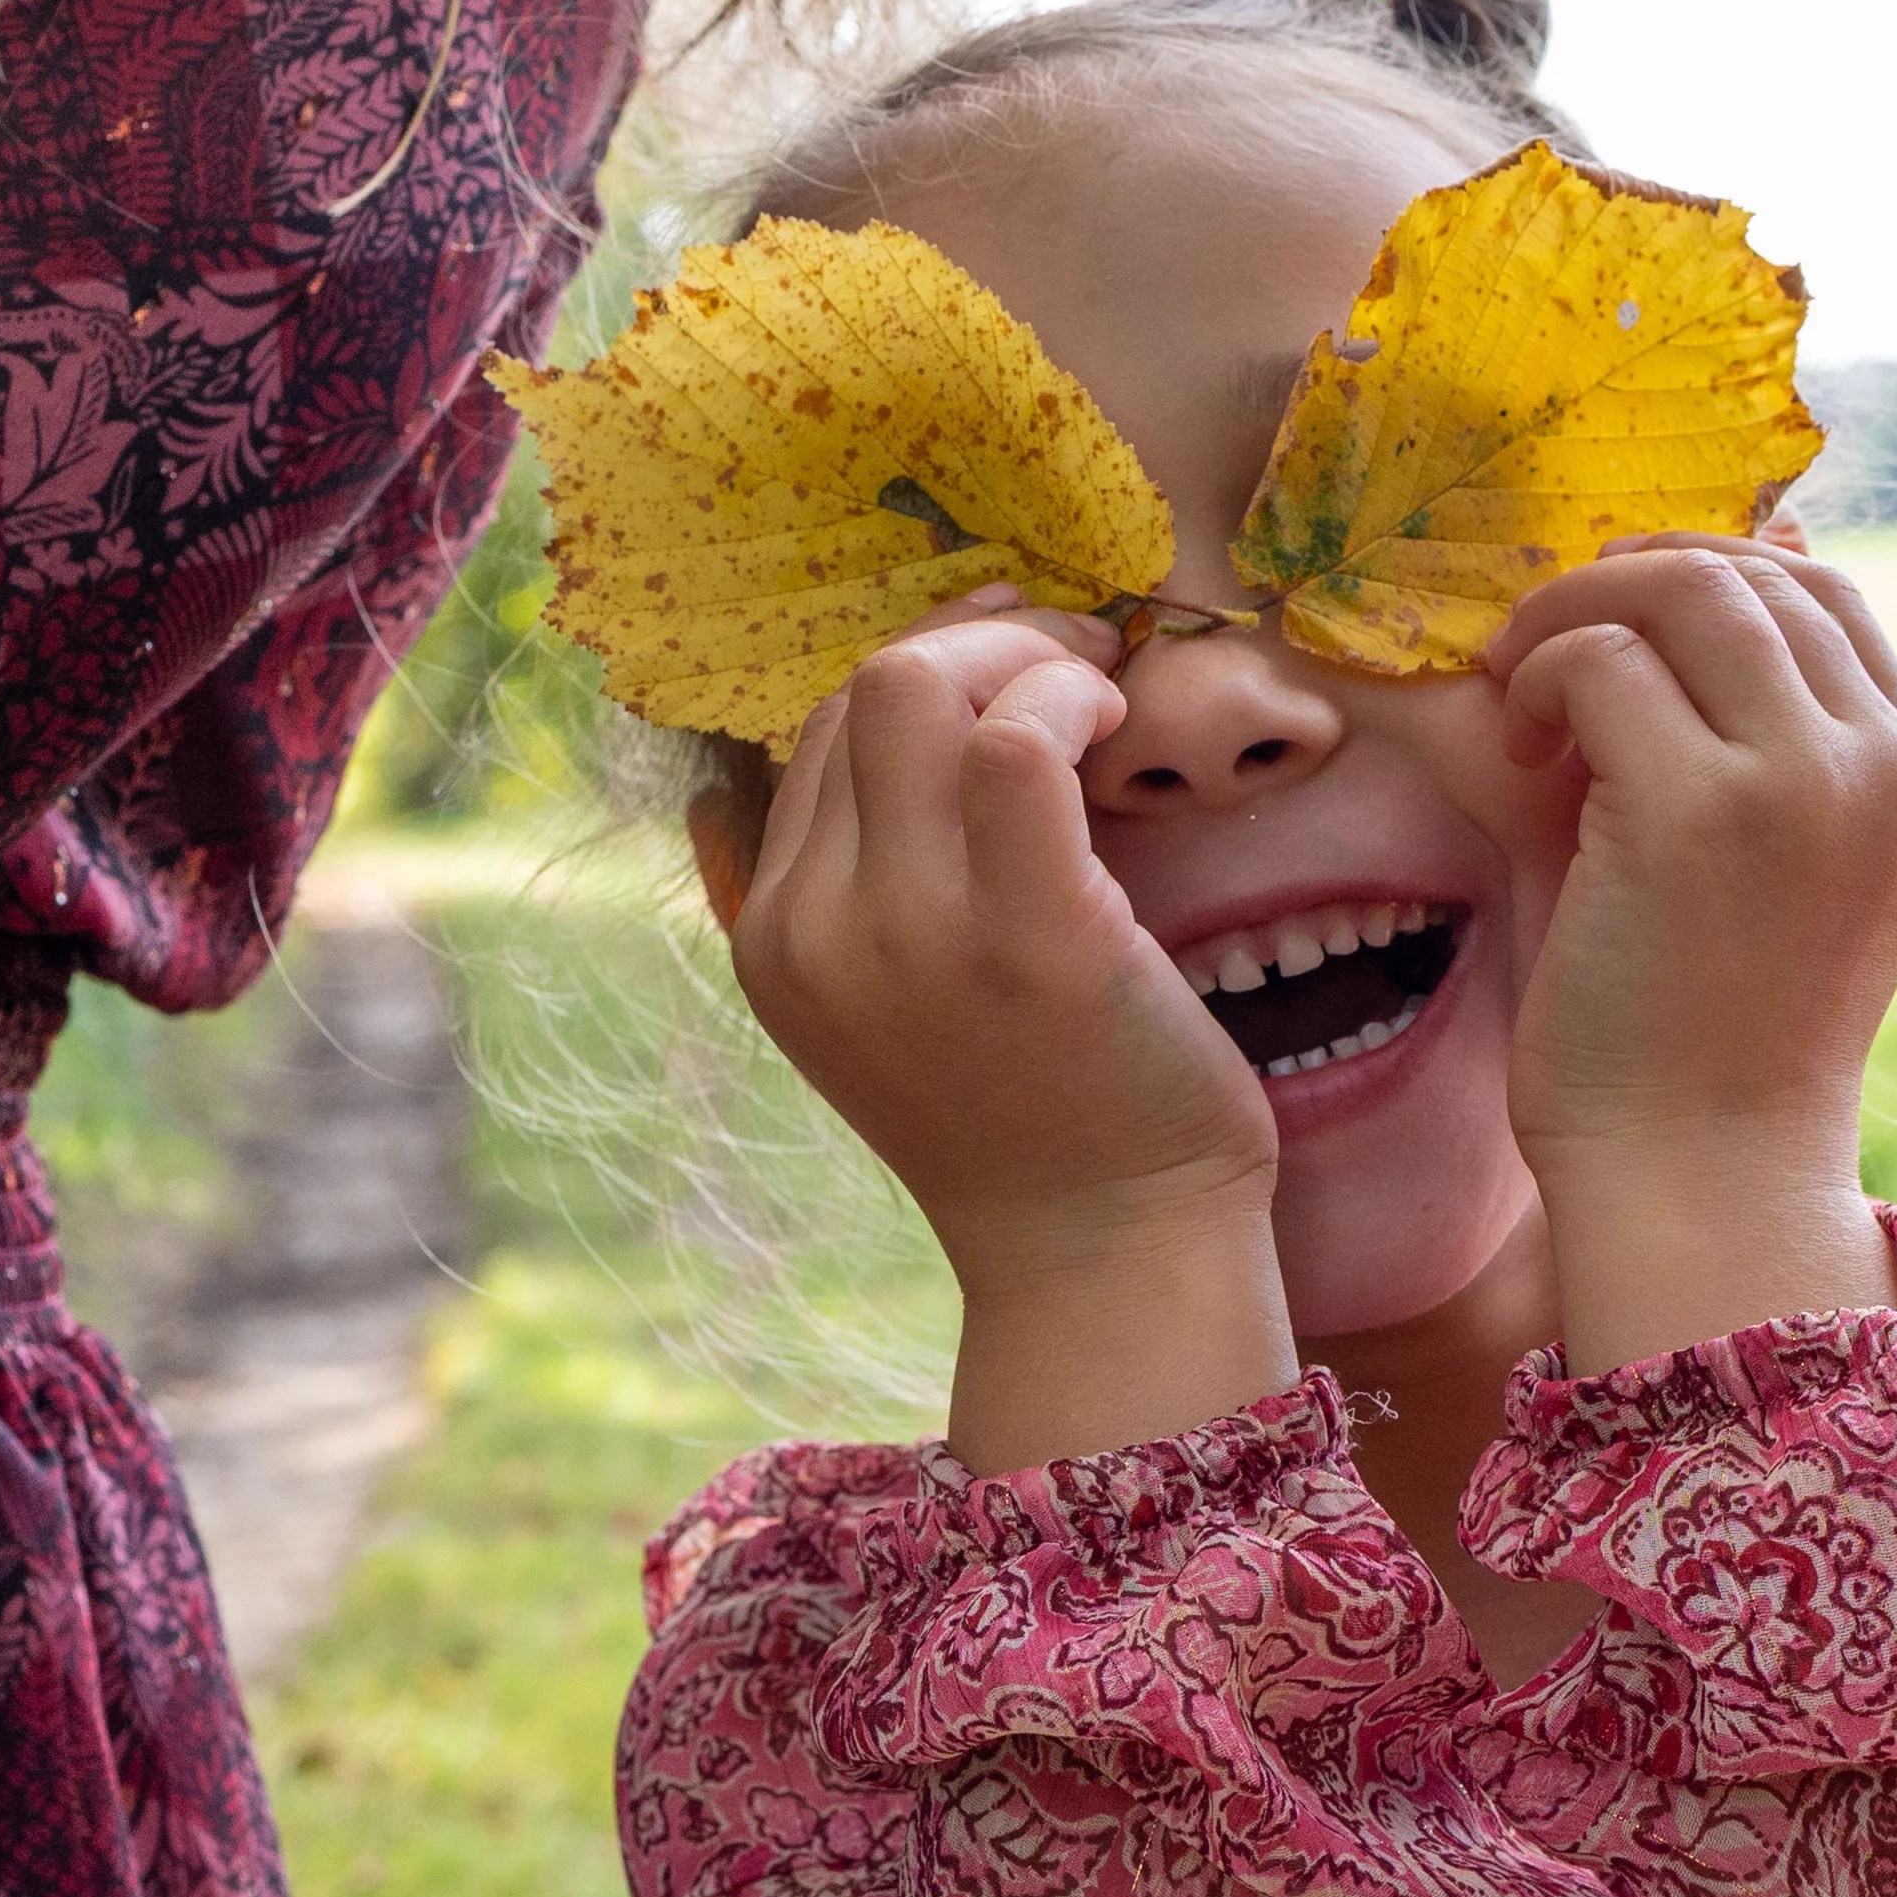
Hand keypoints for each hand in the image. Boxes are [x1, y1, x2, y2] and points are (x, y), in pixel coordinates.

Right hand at [730, 612, 1296, 1465]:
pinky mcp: (1028, 936)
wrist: (1107, 1258)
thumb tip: (837, 752)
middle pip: (859, 688)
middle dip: (979, 638)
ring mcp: (913, 934)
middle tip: (1076, 662)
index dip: (928, 670)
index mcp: (778, 943)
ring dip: (1027, 655)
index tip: (1022, 668)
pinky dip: (1069, 696)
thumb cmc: (1040, 1124)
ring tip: (1099, 692)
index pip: (819, 734)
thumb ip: (854, 898)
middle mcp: (819, 932)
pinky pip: (1018, 741)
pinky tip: (1119, 724)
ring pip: (917, 687)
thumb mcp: (893, 1014)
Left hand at [1487, 536, 1896, 1372]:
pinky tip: (1519, 746)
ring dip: (1579, 611)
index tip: (1622, 619)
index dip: (1715, 573)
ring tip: (1523, 685)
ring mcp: (1801, 783)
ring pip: (1686, 593)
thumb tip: (1684, 589)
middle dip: (1633, 576)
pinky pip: (1606, 663)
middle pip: (1760, 577)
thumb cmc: (1708, 1040)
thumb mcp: (1776, 872)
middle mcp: (1881, 769)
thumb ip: (1754, 743)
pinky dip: (1545, 677)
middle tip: (1547, 638)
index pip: (1834, 598)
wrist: (1701, 1181)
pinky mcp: (1699, 811)